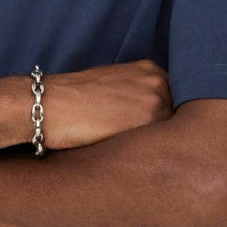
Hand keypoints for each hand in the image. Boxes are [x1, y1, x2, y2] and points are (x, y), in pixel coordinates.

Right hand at [41, 59, 173, 150]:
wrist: (49, 105)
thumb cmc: (74, 99)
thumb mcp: (111, 84)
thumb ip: (137, 93)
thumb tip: (152, 118)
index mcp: (149, 69)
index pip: (173, 101)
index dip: (161, 120)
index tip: (149, 132)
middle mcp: (158, 81)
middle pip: (177, 117)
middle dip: (163, 132)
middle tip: (143, 147)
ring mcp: (157, 100)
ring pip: (172, 133)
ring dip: (159, 145)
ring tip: (136, 154)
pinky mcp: (149, 121)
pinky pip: (161, 144)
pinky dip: (152, 154)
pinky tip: (134, 157)